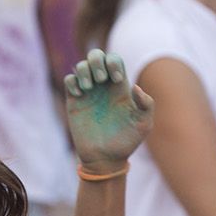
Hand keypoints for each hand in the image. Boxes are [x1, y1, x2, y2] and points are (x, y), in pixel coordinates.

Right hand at [64, 49, 153, 170]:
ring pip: (81, 65)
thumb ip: (146, 104)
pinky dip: (73, 81)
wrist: (105, 159)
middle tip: (102, 79)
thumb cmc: (127, 143)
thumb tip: (135, 87)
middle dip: (97, 60)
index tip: (116, 80)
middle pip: (96, 56)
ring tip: (88, 88)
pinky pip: (69, 80)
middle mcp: (103, 87)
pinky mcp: (74, 102)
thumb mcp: (143, 124)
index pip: (115, 59)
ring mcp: (88, 93)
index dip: (114, 62)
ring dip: (84, 70)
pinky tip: (79, 95)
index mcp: (119, 87)